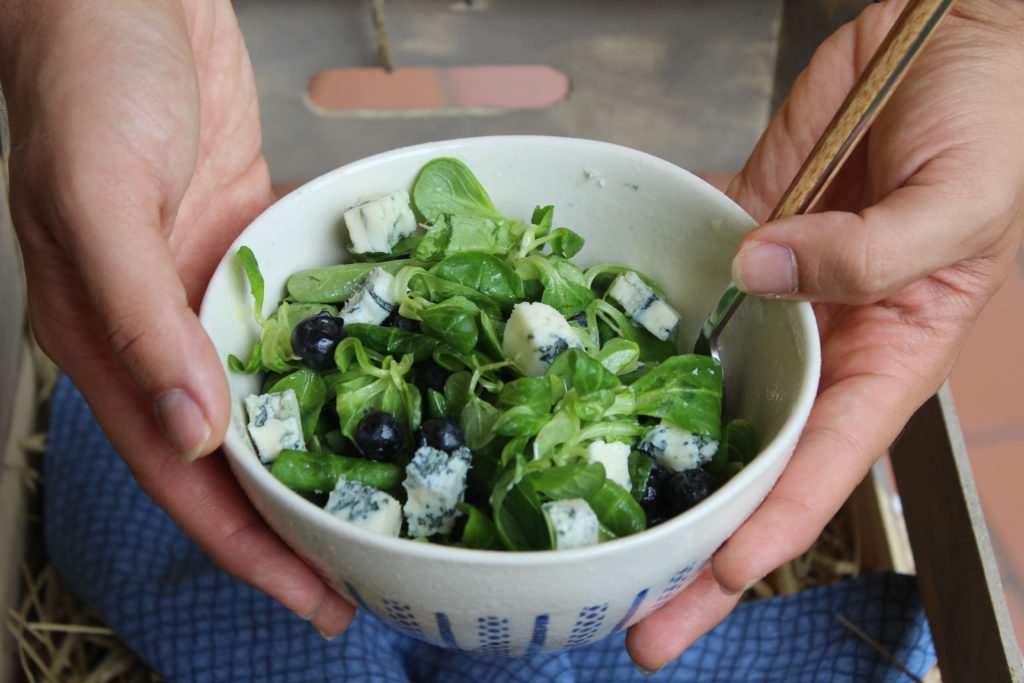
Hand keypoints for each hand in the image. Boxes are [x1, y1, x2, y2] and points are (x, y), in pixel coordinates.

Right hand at [2, 0, 352, 635]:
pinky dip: (336, 365)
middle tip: (362, 575)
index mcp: (106, 341)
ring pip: (268, 400)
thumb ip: (138, 314)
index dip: (246, 545)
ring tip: (385, 502)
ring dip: (319, 454)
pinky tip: (380, 391)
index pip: (181, 474)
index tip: (311, 597)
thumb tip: (190, 426)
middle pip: (232, 456)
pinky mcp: (246, 250)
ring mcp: (207, 292)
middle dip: (291, 523)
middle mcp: (159, 333)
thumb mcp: (99, 194)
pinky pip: (298, 326)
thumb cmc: (88, 80)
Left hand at [627, 0, 1023, 669]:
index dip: (760, 537)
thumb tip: (758, 278)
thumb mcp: (957, 200)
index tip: (704, 590)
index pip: (817, 472)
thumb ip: (865, 253)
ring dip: (649, 444)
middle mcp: (820, 343)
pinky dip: (640, 319)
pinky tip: (587, 363)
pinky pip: (683, 285)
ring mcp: (772, 292)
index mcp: (886, 357)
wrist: (950, 35)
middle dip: (692, 538)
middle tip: (626, 607)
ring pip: (703, 385)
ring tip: (585, 508)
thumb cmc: (993, 121)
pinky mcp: (740, 234)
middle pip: (747, 458)